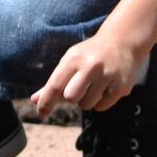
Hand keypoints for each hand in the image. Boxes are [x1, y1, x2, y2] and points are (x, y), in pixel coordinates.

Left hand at [30, 32, 144, 116]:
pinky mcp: (121, 87)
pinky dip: (99, 102)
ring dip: (86, 100)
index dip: (46, 102)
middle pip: (70, 98)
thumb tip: (34, 100)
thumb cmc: (89, 55)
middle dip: (71, 97)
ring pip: (87, 105)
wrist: (122, 42)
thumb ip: (53, 83)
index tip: (40, 113)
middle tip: (78, 86)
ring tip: (93, 85)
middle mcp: (90, 66)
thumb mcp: (70, 61)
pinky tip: (105, 88)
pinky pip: (101, 107)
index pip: (55, 85)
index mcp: (74, 59)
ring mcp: (107, 76)